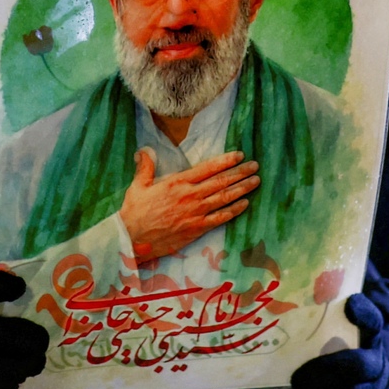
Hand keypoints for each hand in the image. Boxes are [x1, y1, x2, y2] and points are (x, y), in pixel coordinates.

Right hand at [118, 148, 258, 260]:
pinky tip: (245, 204)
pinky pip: (220, 218)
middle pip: (221, 181)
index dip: (225, 161)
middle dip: (240, 172)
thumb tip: (144, 150)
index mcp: (177, 182)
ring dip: (242, 189)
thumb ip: (145, 167)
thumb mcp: (138, 186)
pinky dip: (234, 210)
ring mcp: (195, 213)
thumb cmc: (134, 212)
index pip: (207, 168)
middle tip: (255, 166)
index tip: (239, 155)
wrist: (132, 238)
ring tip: (256, 181)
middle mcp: (190, 196)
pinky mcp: (197, 229)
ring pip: (224, 198)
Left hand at [283, 294, 388, 388]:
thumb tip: (274, 342)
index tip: (350, 304)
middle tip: (296, 381)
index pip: (372, 322)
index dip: (364, 313)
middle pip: (358, 364)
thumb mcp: (324, 361)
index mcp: (366, 344)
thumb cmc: (330, 383)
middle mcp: (378, 365)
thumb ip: (310, 350)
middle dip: (323, 371)